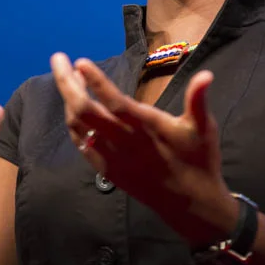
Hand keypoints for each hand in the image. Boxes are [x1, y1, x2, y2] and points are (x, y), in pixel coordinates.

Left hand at [51, 53, 237, 245]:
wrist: (191, 205)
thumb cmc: (198, 161)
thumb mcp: (203, 129)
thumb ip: (198, 100)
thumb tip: (206, 74)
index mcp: (148, 128)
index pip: (116, 102)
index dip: (97, 82)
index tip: (80, 61)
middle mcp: (125, 142)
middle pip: (86, 111)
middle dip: (67, 83)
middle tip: (58, 59)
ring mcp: (113, 157)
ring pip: (79, 126)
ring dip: (68, 99)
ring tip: (67, 76)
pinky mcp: (108, 169)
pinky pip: (82, 144)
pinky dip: (72, 123)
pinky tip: (71, 108)